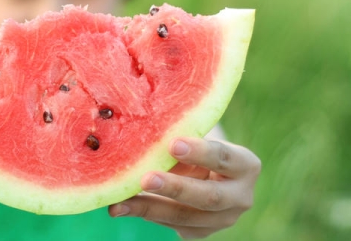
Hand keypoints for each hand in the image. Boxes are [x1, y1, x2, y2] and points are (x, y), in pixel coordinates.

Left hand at [108, 137, 260, 238]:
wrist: (208, 169)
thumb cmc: (197, 143)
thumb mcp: (196, 137)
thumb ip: (180, 138)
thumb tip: (143, 134)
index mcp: (245, 165)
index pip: (224, 157)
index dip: (200, 152)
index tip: (173, 144)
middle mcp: (240, 196)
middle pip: (208, 196)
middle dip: (175, 188)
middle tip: (147, 179)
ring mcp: (222, 219)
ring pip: (184, 217)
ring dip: (149, 208)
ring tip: (120, 202)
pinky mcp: (201, 231)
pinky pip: (171, 225)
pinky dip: (144, 214)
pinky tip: (120, 207)